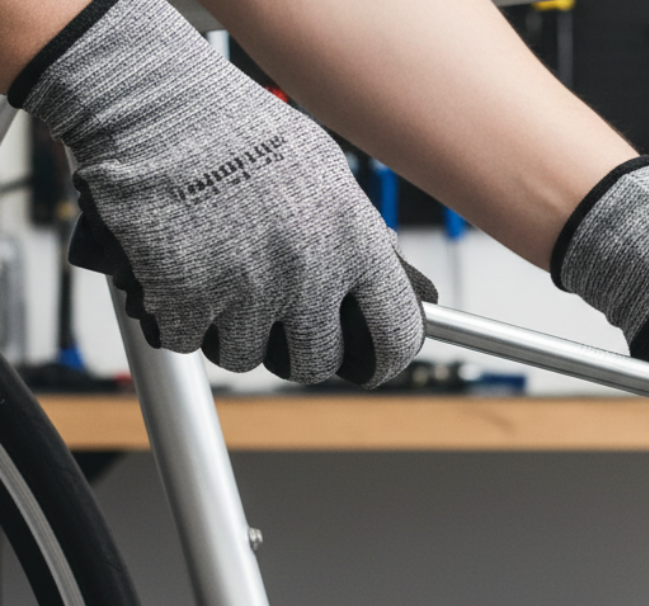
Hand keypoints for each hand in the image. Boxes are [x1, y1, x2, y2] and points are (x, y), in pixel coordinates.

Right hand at [10, 0, 436, 386]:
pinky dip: (179, 319)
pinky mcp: (185, 299)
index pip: (396, 334)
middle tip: (278, 325)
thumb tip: (386, 273)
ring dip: (232, 332)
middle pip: (316, 362)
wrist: (159, 107)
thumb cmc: (241, 129)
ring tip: (220, 284)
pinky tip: (179, 281)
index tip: (371, 362)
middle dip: (296, 350)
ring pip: (246, 355)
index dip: (384, 357)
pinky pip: (188, 340)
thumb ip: (356, 231)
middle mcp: (308, 274)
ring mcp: (247, 291)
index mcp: (355, 243)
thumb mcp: (324, 171)